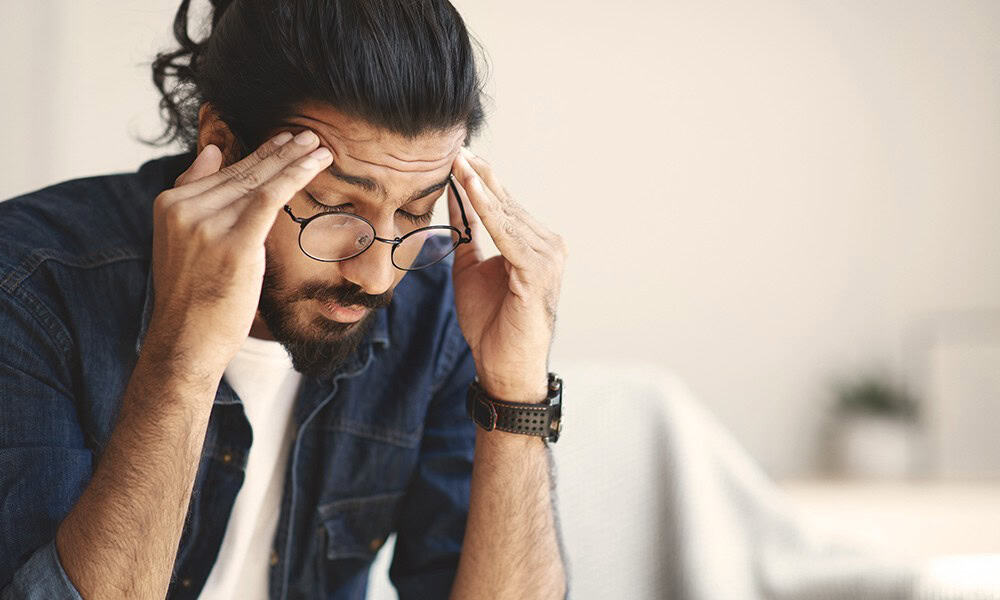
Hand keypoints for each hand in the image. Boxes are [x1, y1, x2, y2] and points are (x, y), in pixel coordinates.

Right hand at [145, 130, 332, 382]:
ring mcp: (206, 224)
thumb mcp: (183, 242)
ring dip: (293, 160)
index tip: (284, 141)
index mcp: (170, 205)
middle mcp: (184, 209)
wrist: (185, 342)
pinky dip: (295, 176)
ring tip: (318, 146)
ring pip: (259, 181)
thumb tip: (213, 151)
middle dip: (279, 152)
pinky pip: (270, 197)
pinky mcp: (234, 243)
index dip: (258, 155)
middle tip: (307, 135)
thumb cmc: (193, 299)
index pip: (224, 173)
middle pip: (243, 173)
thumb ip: (195, 196)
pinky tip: (316, 163)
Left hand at [448, 148, 567, 400]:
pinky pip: (506, 232)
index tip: (456, 154)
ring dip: (480, 186)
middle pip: (506, 202)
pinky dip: (486, 209)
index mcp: (534, 244)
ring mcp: (547, 256)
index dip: (479, 180)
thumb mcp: (470, 269)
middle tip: (455, 145)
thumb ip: (466, 235)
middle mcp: (548, 245)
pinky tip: (469, 188)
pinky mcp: (537, 270)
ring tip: (458, 160)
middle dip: (479, 174)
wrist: (504, 367)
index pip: (504, 204)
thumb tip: (453, 200)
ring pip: (506, 213)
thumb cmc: (491, 324)